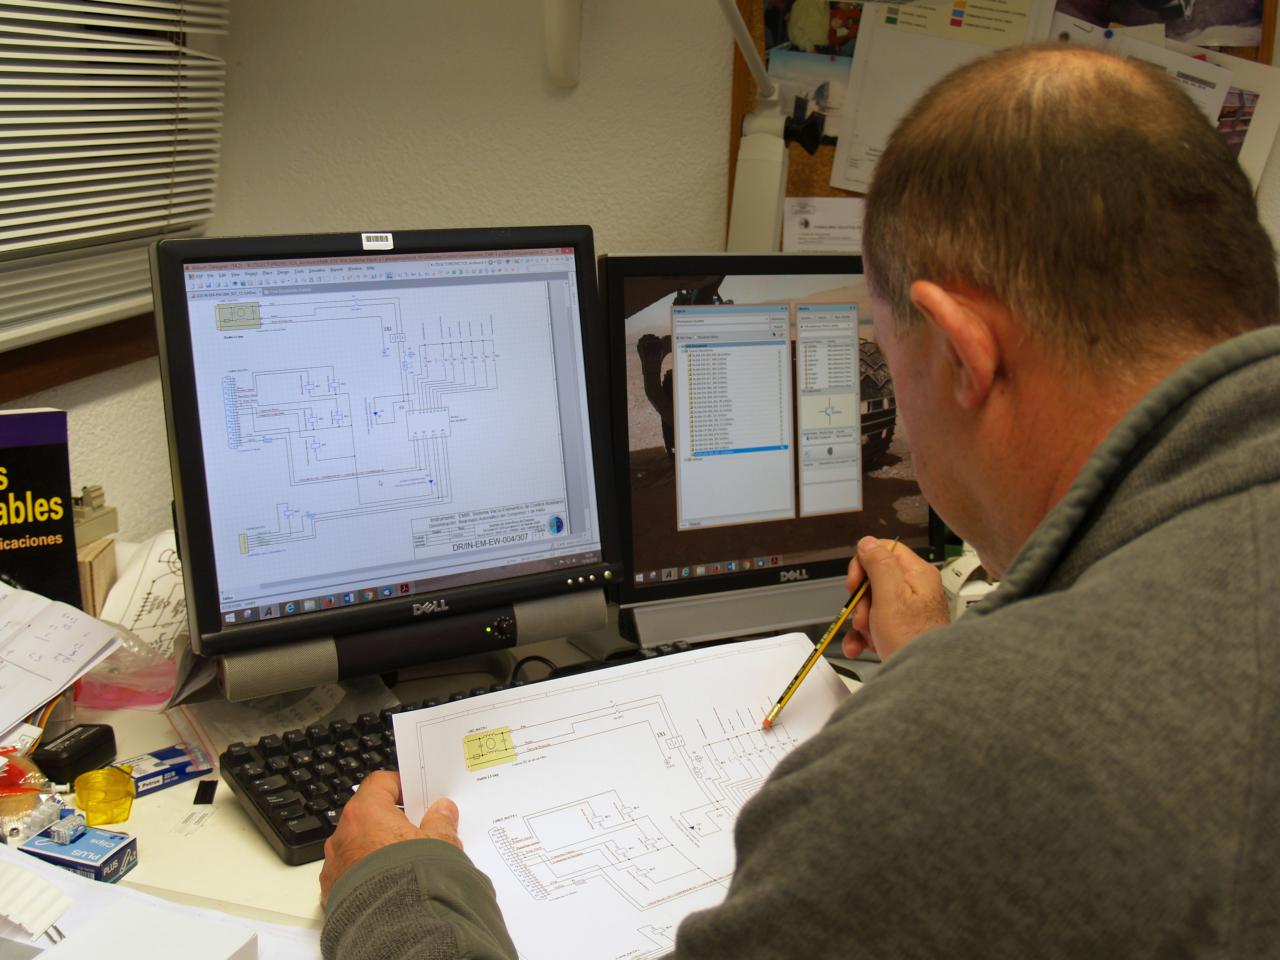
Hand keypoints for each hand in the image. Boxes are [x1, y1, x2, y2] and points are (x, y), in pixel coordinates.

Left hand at [319, 770, 462, 906]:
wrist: (394, 927)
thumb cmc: (413, 876)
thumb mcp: (440, 842)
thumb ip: (441, 821)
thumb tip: (443, 811)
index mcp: (365, 812)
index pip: (379, 782)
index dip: (400, 786)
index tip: (415, 794)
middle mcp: (343, 835)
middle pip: (367, 815)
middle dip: (390, 821)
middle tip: (416, 830)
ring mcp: (334, 864)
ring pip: (356, 846)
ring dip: (377, 849)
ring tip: (405, 862)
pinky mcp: (331, 892)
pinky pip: (349, 874)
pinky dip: (366, 874)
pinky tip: (389, 883)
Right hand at [842, 536, 948, 661]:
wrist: (922, 679)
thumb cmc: (913, 640)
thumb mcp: (890, 596)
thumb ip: (878, 565)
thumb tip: (867, 542)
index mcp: (917, 574)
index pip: (884, 550)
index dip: (864, 564)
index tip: (856, 583)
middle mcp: (914, 590)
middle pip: (873, 579)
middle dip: (860, 600)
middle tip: (865, 615)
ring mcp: (906, 611)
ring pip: (870, 604)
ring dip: (860, 621)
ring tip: (867, 634)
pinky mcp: (899, 630)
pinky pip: (873, 624)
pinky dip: (862, 636)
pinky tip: (860, 646)